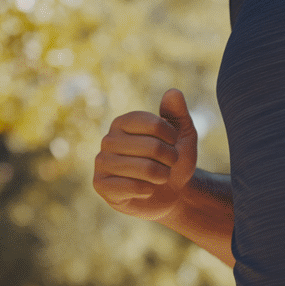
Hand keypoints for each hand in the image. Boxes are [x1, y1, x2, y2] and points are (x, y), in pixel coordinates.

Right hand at [92, 88, 198, 221]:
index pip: (155, 124)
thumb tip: (173, 92)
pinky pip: (134, 187)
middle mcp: (108, 139)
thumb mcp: (183, 135)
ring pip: (145, 169)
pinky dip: (148, 190)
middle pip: (152, 147)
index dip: (172, 137)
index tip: (173, 144)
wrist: (171, 193)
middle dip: (170, 160)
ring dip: (161, 176)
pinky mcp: (101, 185)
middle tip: (168, 165)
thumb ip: (178, 113)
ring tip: (159, 177)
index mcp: (123, 122)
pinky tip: (145, 189)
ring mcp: (102, 162)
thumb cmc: (175, 160)